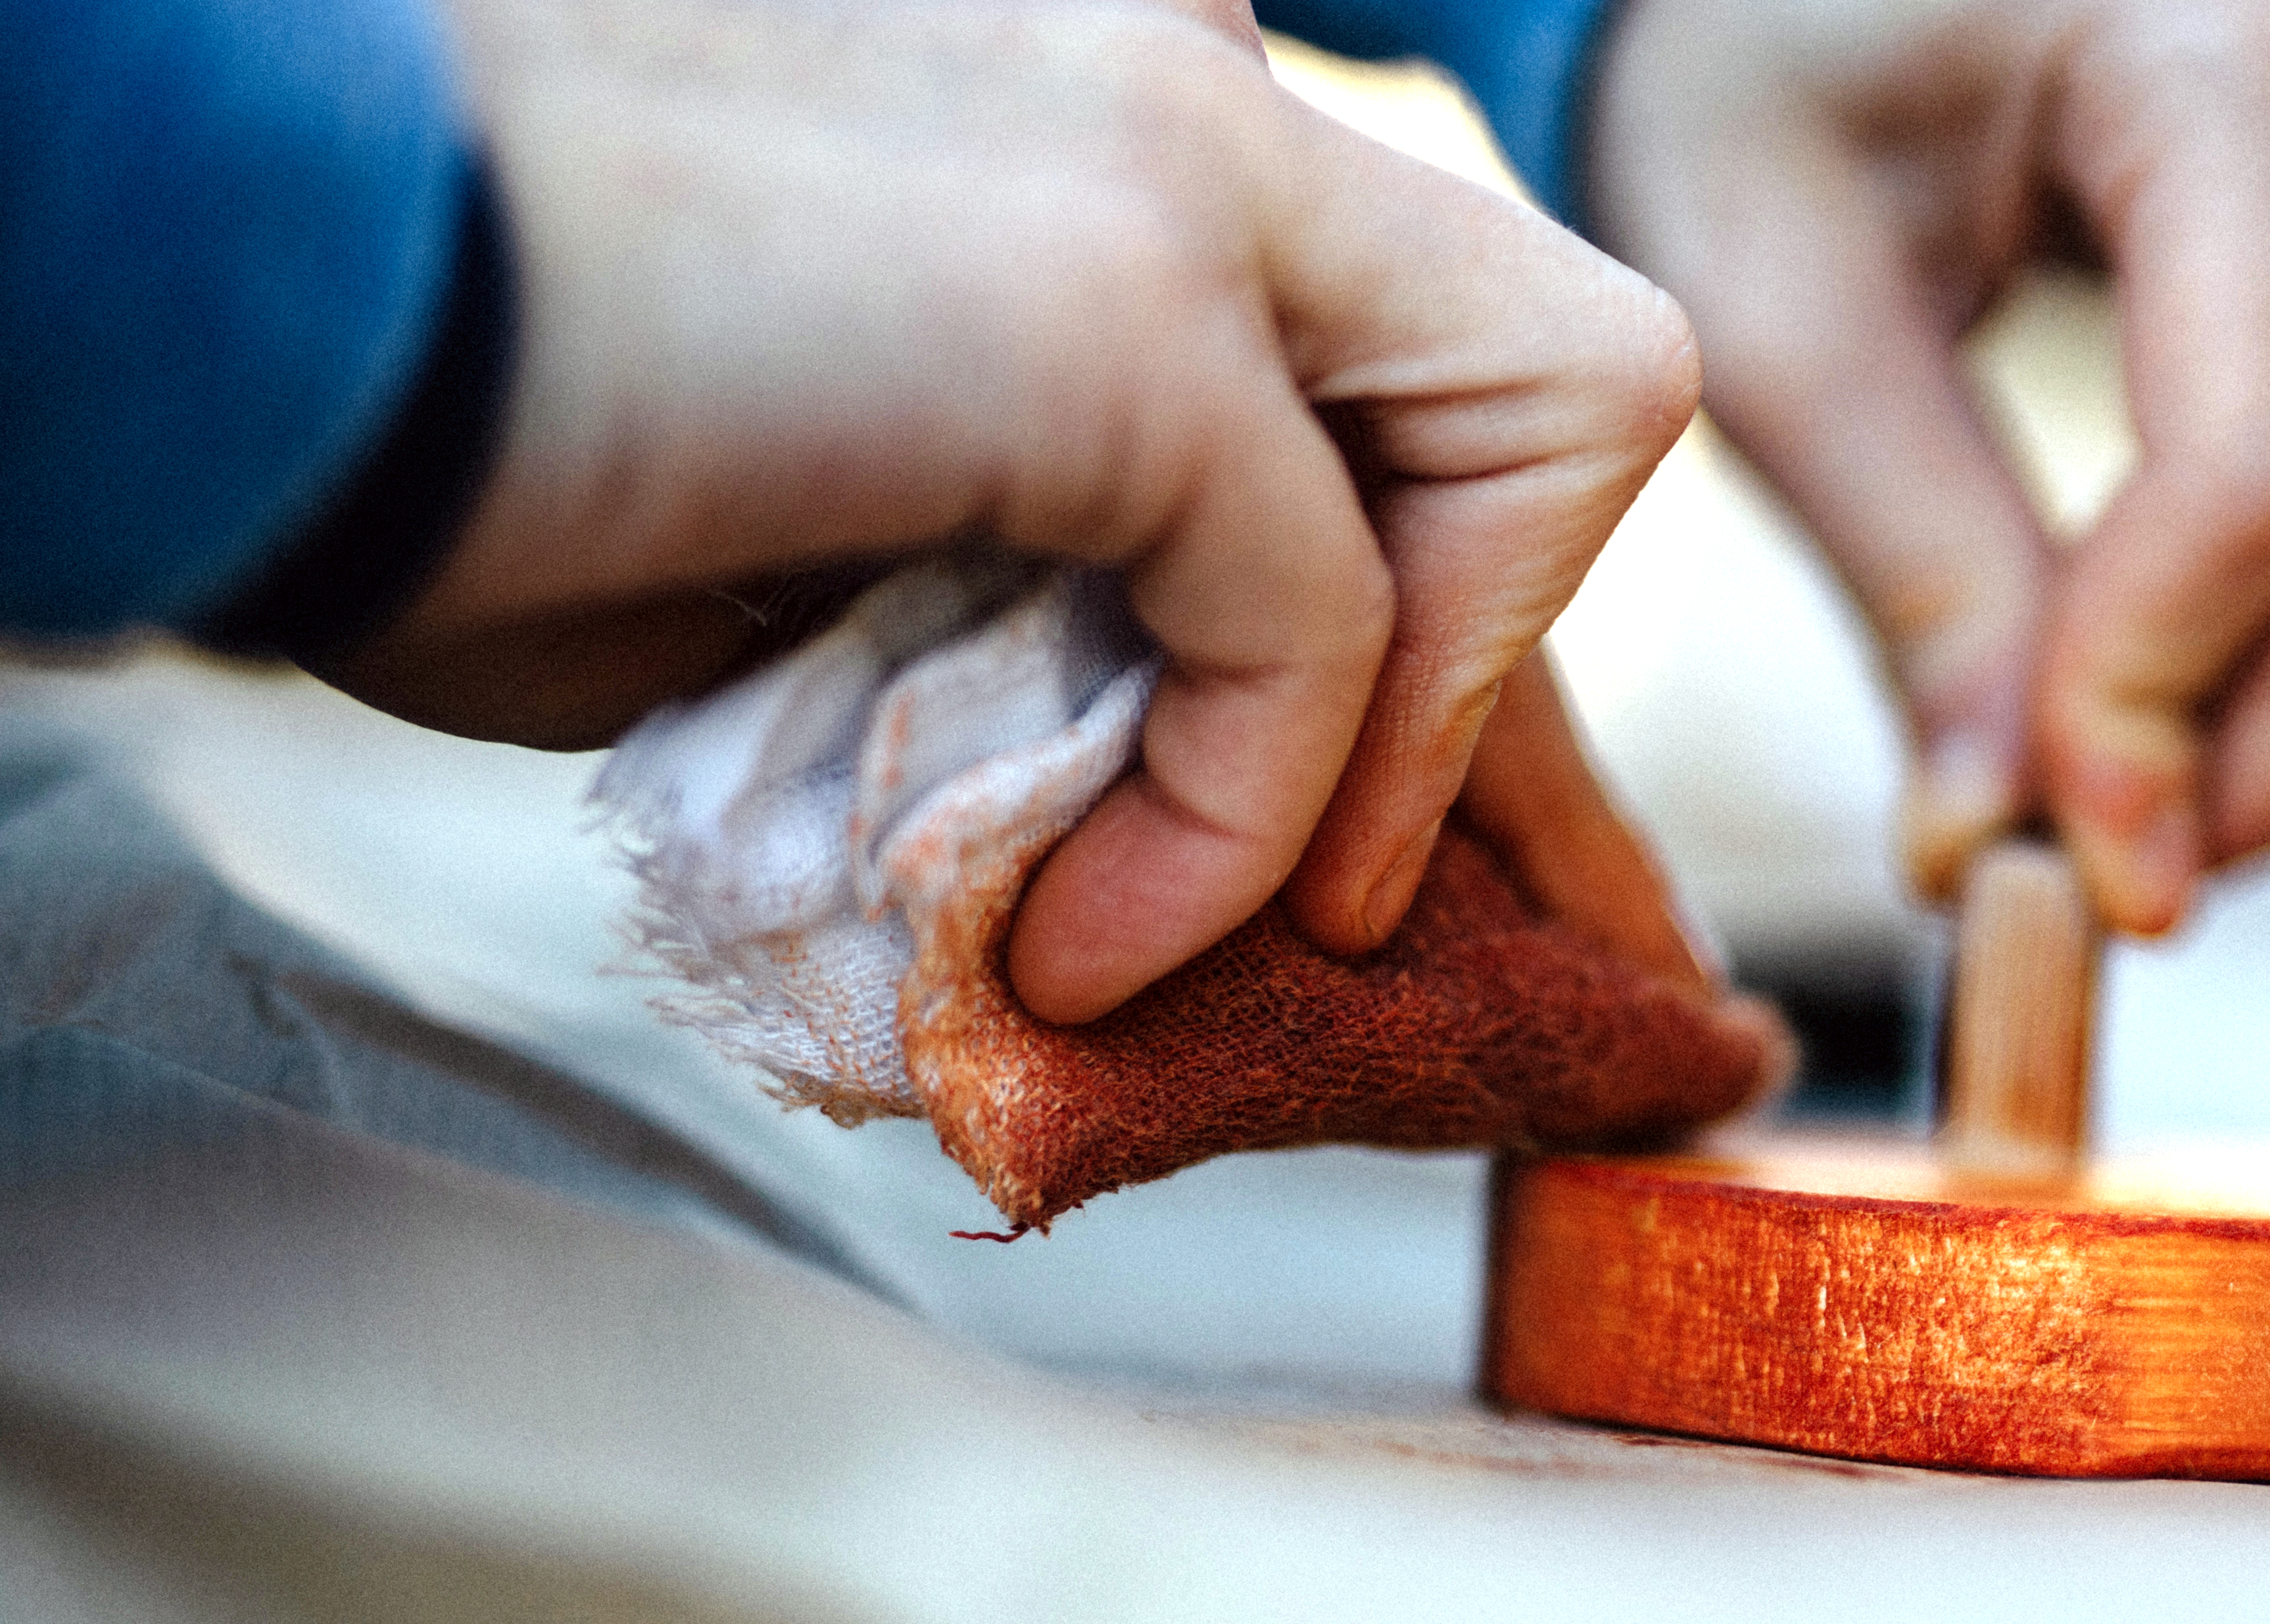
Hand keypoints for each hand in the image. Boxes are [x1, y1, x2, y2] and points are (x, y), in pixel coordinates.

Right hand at [338, 0, 1702, 1022]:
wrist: (215, 317)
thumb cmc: (457, 432)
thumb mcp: (846, 541)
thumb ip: (1058, 615)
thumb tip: (1195, 807)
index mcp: (1109, 88)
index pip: (1407, 360)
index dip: (1454, 600)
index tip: (1394, 831)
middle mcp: (1176, 53)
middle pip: (1541, 353)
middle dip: (1502, 653)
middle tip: (1363, 892)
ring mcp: (1169, 137)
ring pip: (1546, 420)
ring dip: (1421, 726)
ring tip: (1242, 926)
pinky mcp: (1122, 284)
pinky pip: (1327, 604)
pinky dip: (1243, 816)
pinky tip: (1089, 937)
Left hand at [1585, 0, 2269, 934]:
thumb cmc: (1753, 30)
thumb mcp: (1769, 277)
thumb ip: (1913, 564)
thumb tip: (2006, 849)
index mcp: (2240, 31)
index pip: (2266, 467)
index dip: (2159, 702)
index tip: (2038, 862)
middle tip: (2112, 884)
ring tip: (2130, 798)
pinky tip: (2184, 681)